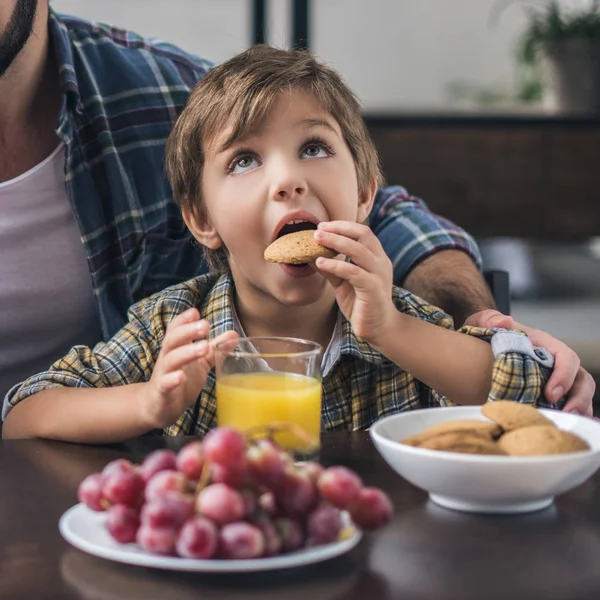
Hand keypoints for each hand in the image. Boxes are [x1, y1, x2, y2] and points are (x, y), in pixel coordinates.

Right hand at [142, 308, 238, 427]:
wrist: (157, 407)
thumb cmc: (180, 380)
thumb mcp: (200, 363)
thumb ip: (215, 349)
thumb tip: (234, 334)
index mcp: (177, 348)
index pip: (176, 328)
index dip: (184, 319)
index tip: (196, 312)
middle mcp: (168, 358)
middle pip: (173, 339)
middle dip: (188, 331)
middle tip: (205, 325)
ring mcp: (163, 375)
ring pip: (171, 360)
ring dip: (187, 352)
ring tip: (204, 346)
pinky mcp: (161, 393)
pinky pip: (164, 384)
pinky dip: (172, 380)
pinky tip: (181, 377)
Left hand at [313, 221, 394, 343]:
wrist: (378, 328)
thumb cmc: (361, 303)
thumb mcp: (342, 283)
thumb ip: (330, 269)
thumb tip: (310, 256)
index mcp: (376, 257)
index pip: (363, 232)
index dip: (343, 226)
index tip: (322, 226)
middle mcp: (381, 262)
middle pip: (363, 235)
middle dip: (339, 229)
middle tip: (318, 230)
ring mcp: (379, 275)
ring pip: (358, 250)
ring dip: (336, 242)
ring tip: (316, 240)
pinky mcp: (374, 289)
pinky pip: (354, 272)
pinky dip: (336, 265)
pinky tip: (321, 263)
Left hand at [465, 309, 595, 415]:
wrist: (480, 340)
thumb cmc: (486, 331)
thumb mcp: (483, 322)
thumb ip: (491, 319)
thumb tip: (505, 321)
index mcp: (542, 343)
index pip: (566, 357)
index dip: (564, 376)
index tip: (550, 394)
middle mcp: (553, 359)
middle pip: (580, 377)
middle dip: (578, 397)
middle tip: (564, 413)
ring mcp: (552, 375)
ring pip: (579, 392)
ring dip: (580, 408)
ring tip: (567, 423)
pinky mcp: (546, 390)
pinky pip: (567, 402)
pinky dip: (574, 414)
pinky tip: (571, 427)